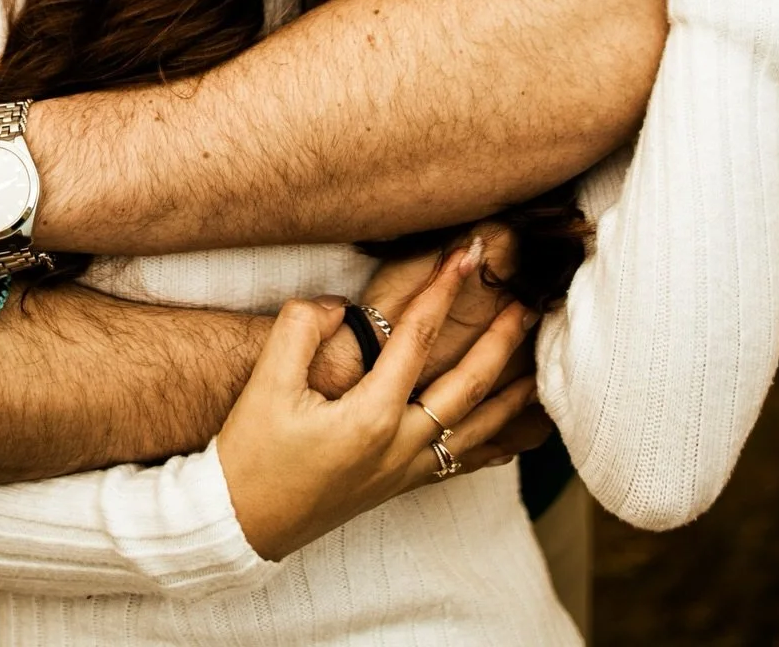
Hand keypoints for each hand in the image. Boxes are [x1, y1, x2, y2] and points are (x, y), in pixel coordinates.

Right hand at [217, 239, 539, 561]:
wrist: (239, 522)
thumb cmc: (251, 452)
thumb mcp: (266, 382)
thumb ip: (302, 328)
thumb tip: (336, 305)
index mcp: (372, 416)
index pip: (417, 338)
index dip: (442, 290)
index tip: (466, 255)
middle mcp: (400, 445)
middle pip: (468, 387)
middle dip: (500, 342)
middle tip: (525, 304)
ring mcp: (404, 470)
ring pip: (477, 430)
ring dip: (511, 396)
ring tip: (539, 366)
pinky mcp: (398, 484)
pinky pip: (462, 461)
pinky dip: (494, 442)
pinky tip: (513, 433)